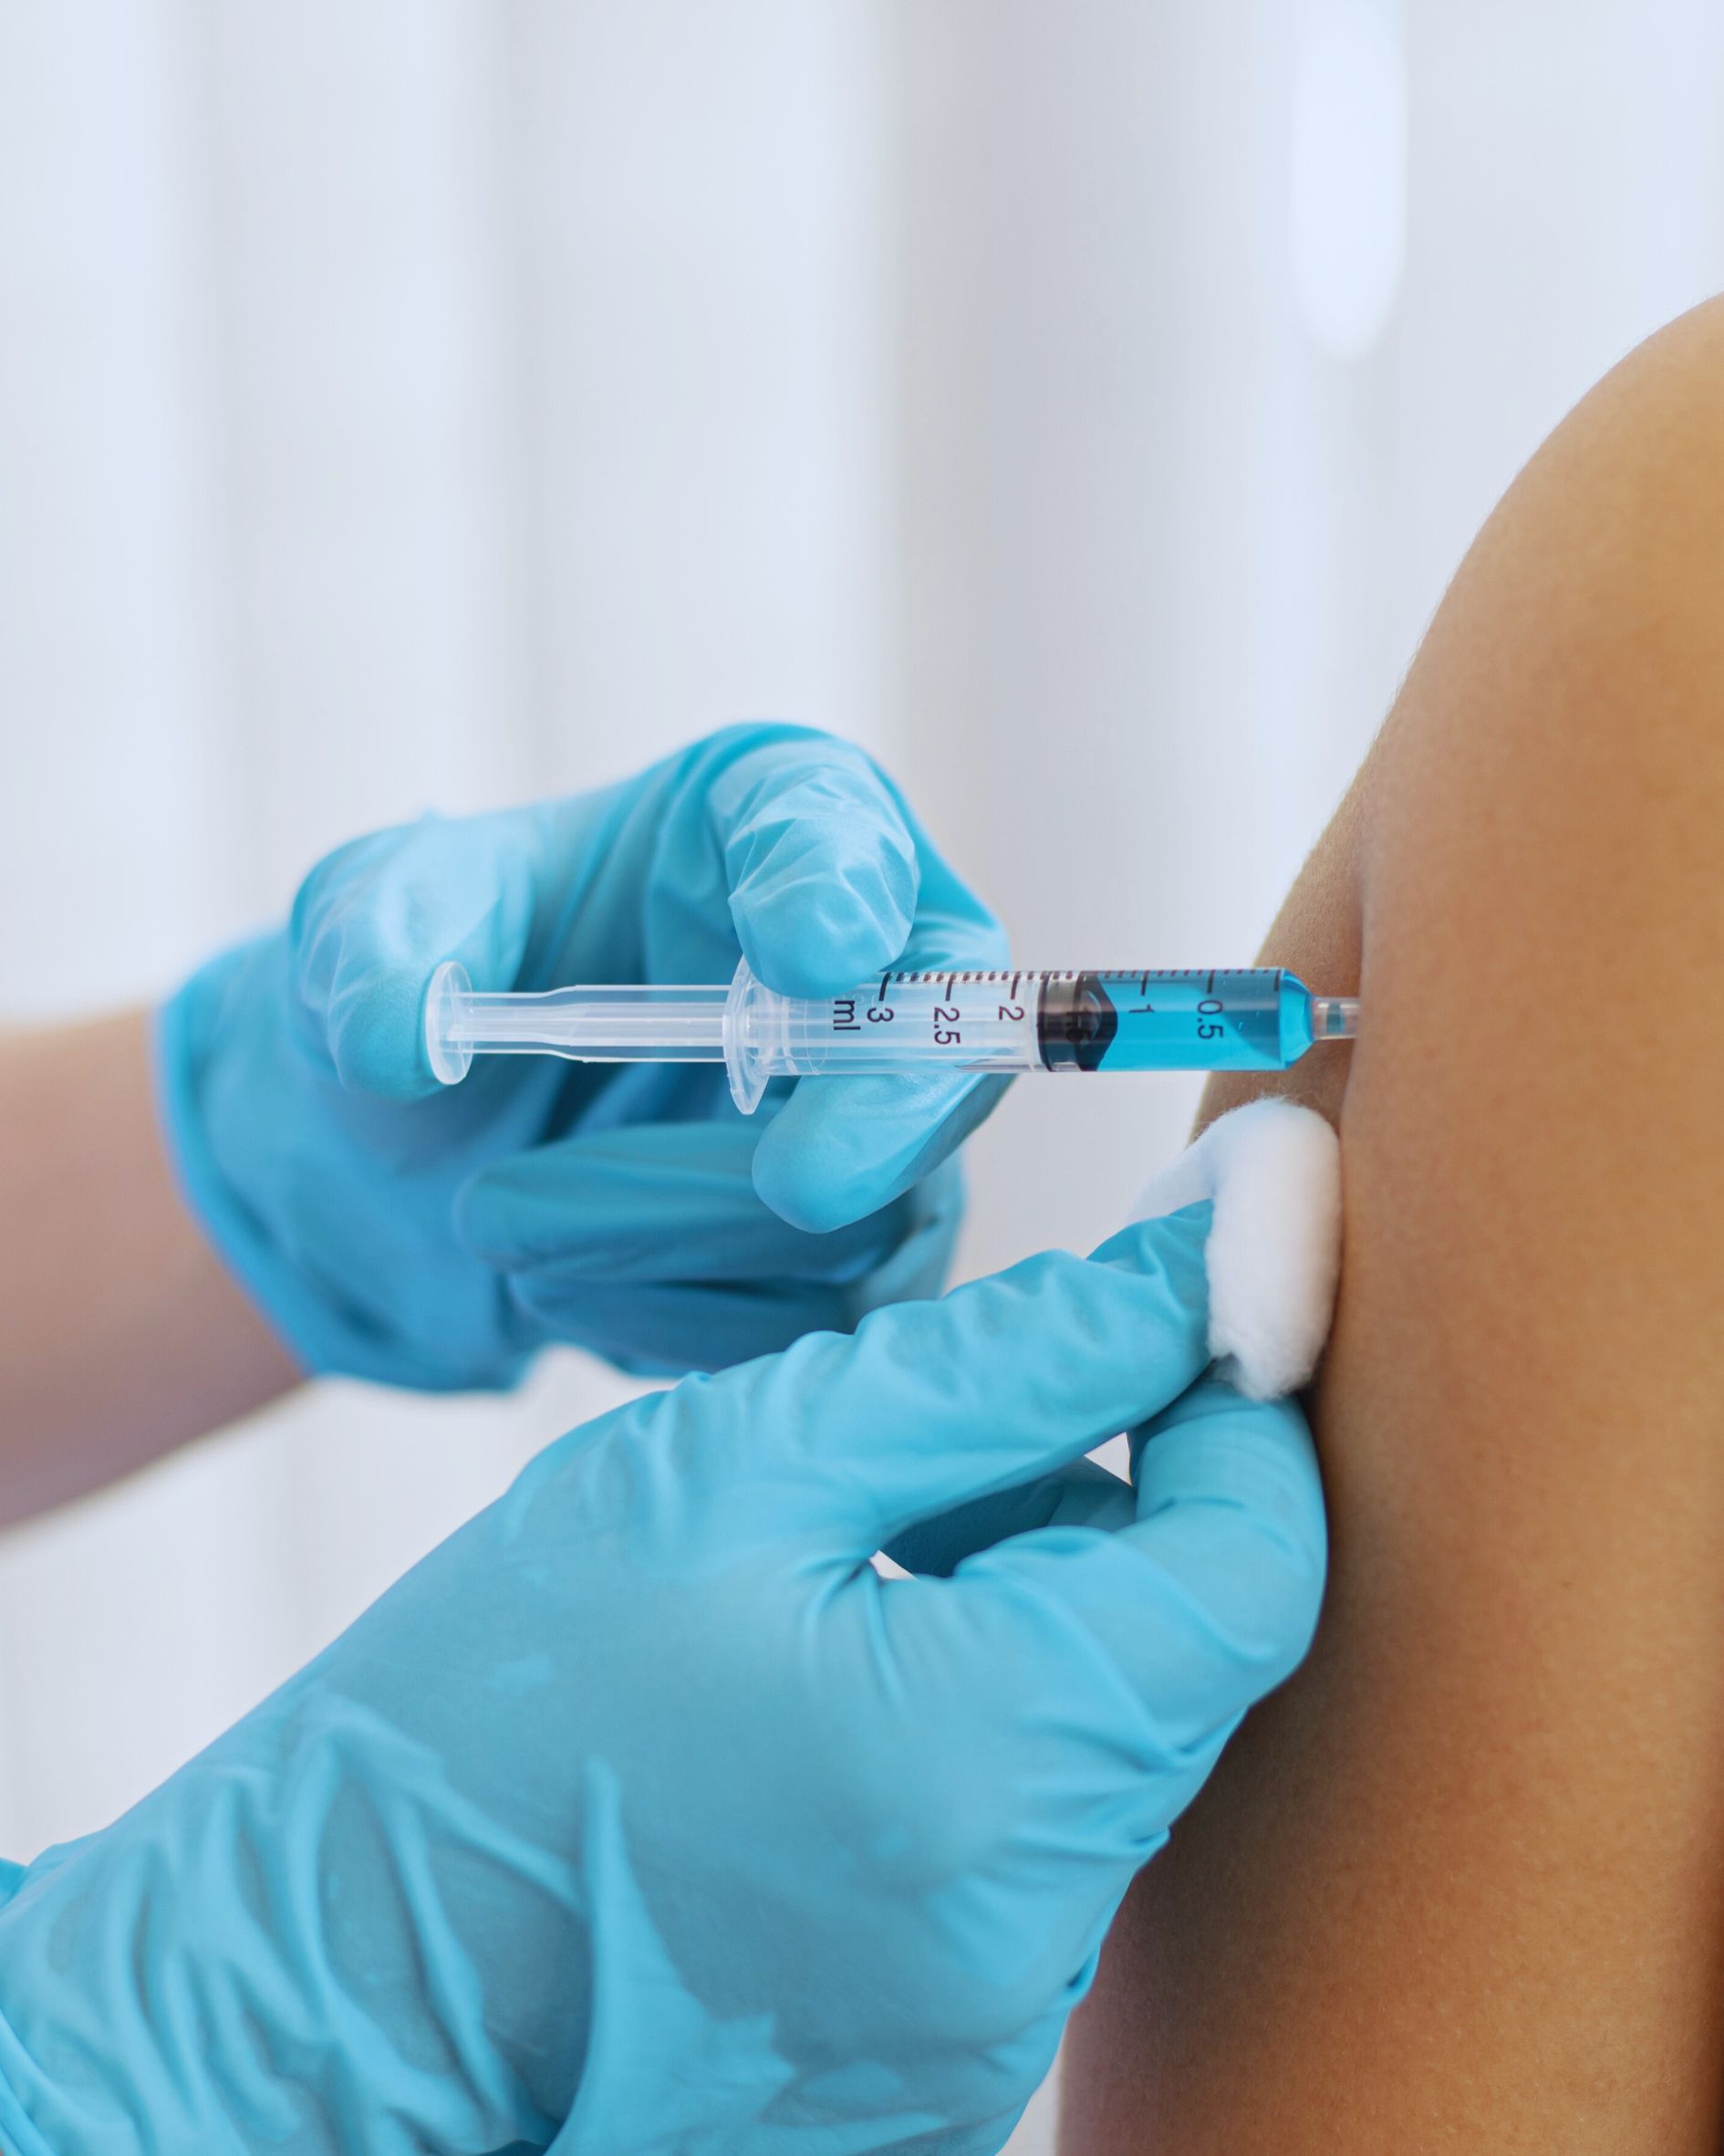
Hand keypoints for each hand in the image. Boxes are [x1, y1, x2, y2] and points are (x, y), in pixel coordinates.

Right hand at [0, 1205, 1324, 2155]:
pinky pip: (1036, 1852)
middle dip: (1124, 1506)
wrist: (346, 1979)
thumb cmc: (495, 1705)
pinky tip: (843, 1687)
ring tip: (869, 1555)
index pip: (1255, 1562)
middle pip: (1188, 1659)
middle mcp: (1030, 1928)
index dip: (1239, 1412)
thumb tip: (1182, 1272)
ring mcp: (991, 2020)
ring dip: (1041, 1619)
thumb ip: (996, 1367)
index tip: (1182, 1308)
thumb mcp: (734, 1470)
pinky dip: (985, 1736)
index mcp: (991, 1761)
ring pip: (1111, 1752)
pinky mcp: (944, 2063)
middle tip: (979, 1422)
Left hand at [157, 724, 1008, 1388]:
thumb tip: (396, 1039)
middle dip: (881, 1117)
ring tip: (502, 1222)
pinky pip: (822, 1323)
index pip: (835, 826)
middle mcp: (851, 966)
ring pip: (871, 1214)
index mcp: (754, 826)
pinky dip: (680, 1322)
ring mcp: (873, 1121)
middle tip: (803, 1186)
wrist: (426, 1151)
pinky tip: (567, 1289)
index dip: (842, 883)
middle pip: (939, 1042)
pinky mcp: (856, 1256)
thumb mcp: (364, 928)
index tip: (807, 946)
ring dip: (676, 1240)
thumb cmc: (433, 985)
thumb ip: (374, 946)